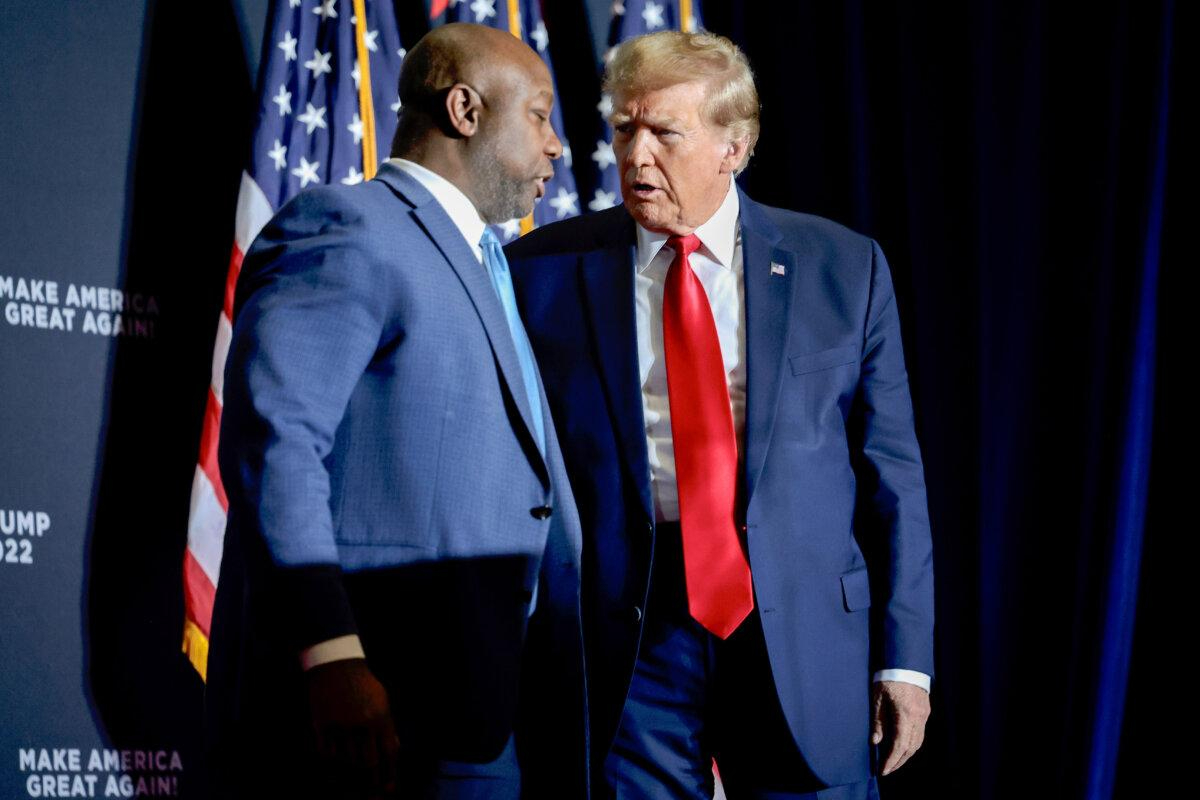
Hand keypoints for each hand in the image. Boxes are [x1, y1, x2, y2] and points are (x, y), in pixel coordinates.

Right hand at [305, 658, 399, 797]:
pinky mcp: (321, 726)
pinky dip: (330, 770)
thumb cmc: (363, 685)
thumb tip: (393, 752)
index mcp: (380, 717)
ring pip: (346, 764)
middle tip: (373, 798)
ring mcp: (340, 726)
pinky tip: (334, 778)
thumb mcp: (382, 702)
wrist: (336, 666)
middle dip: (371, 785)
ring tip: (354, 793)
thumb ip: (388, 727)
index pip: (389, 754)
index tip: (390, 791)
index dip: (390, 775)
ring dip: (350, 781)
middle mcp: (361, 724)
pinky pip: (325, 756)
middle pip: (368, 764)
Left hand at [871, 680, 929, 775]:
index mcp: (905, 714)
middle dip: (899, 761)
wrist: (905, 661)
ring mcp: (924, 714)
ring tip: (894, 761)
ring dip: (906, 754)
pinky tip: (903, 746)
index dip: (892, 760)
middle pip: (911, 747)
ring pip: (918, 742)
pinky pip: (920, 733)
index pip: (900, 745)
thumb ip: (878, 721)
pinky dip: (912, 744)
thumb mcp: (877, 698)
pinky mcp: (925, 711)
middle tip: (887, 769)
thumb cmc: (888, 677)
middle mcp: (918, 717)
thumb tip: (875, 741)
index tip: (883, 769)